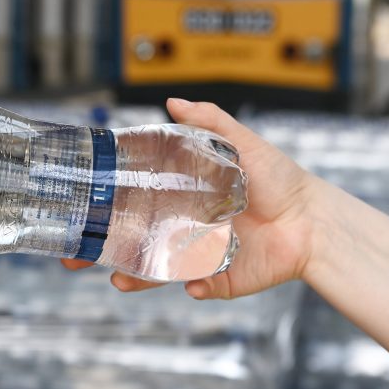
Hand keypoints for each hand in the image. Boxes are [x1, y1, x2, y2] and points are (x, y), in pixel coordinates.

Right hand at [62, 98, 317, 299]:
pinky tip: (194, 284)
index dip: (106, 208)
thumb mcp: (241, 142)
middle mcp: (184, 227)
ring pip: (158, 271)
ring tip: (119, 280)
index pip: (134, 202)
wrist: (315, 219)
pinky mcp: (222, 280)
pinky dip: (196, 287)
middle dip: (102, 252)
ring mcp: (200, 256)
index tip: (79, 210)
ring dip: (137, 278)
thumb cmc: (279, 178)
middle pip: (134, 242)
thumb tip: (172, 101)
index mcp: (182, 197)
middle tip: (73, 260)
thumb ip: (209, 122)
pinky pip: (201, 287)